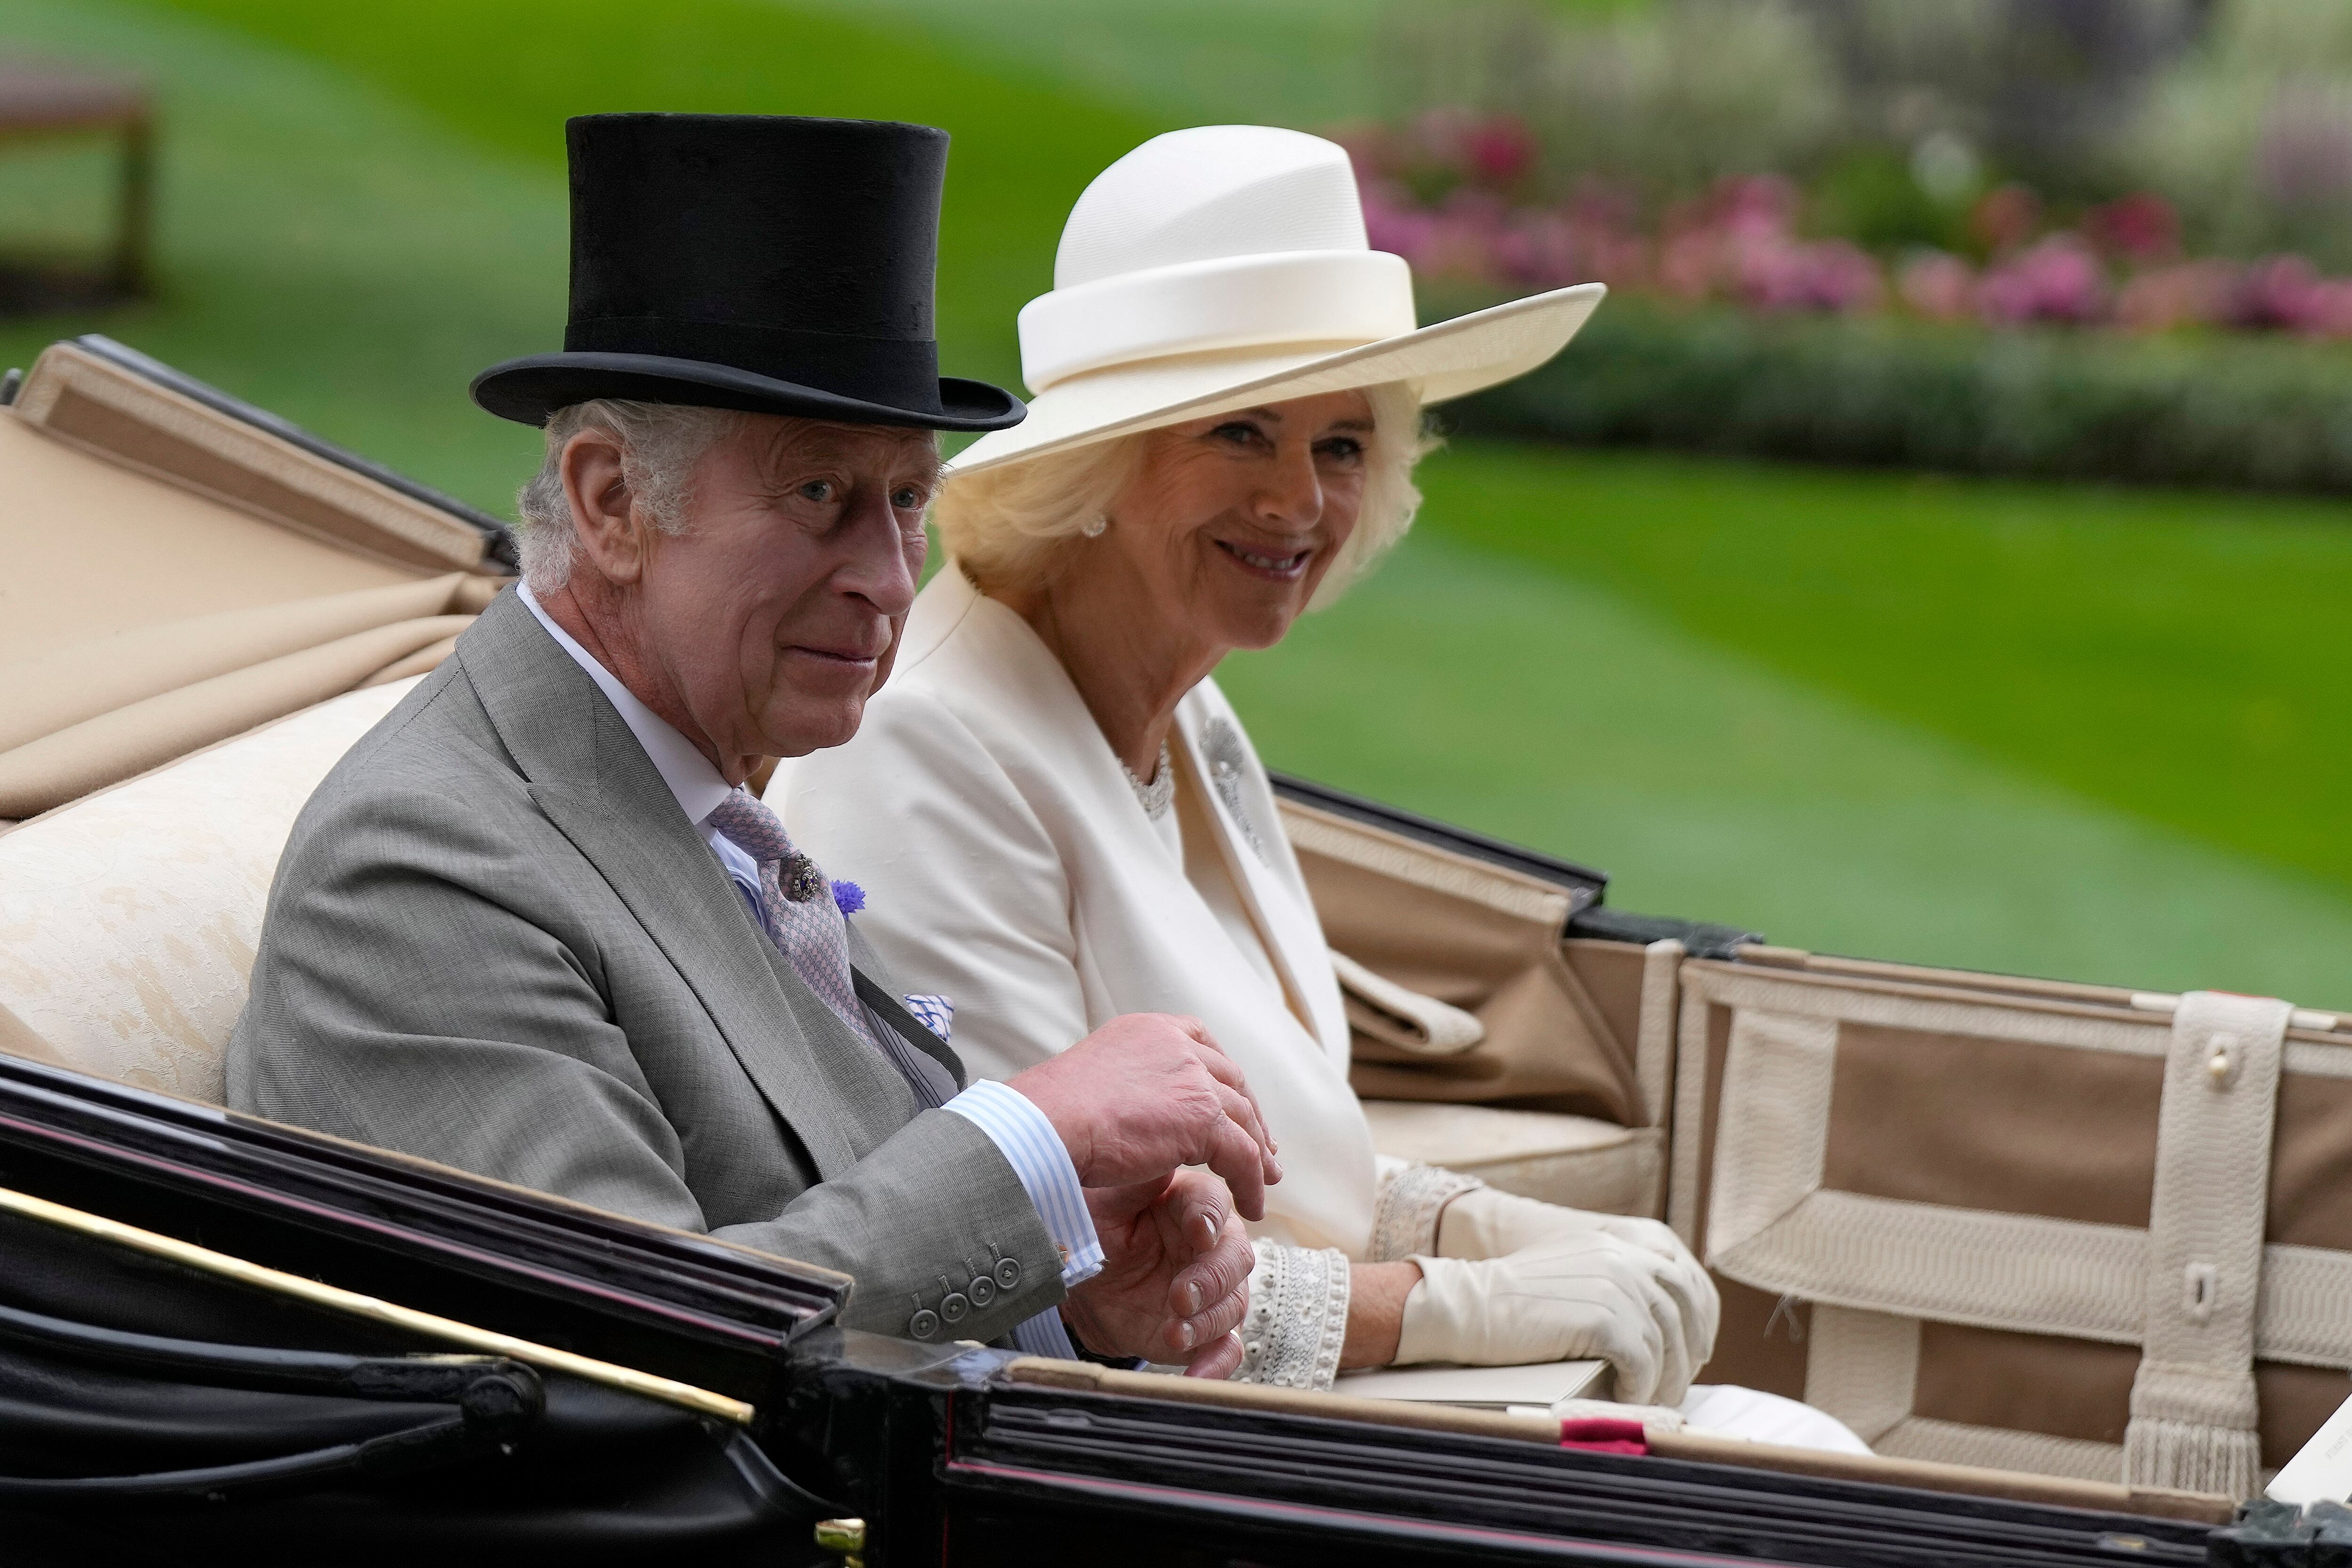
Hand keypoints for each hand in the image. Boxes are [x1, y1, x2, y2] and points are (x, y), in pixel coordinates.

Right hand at [1008, 1013, 1281, 1220]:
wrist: (1046, 1123)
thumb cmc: (1051, 1114)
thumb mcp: (1095, 1080)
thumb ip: (1126, 1085)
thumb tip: (1128, 1111)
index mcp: (1151, 1031)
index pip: (1203, 1043)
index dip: (1224, 1077)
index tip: (1234, 1105)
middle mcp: (1178, 1046)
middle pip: (1231, 1079)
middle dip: (1249, 1115)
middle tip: (1262, 1149)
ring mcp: (1193, 1079)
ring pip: (1242, 1118)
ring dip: (1257, 1153)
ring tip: (1264, 1183)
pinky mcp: (1202, 1117)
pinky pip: (1242, 1154)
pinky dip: (1251, 1183)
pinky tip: (1251, 1207)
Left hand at [1061, 1169, 1252, 1377]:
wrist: (1081, 1277)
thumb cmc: (1095, 1225)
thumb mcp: (1108, 1200)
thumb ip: (1139, 1182)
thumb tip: (1160, 1159)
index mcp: (1189, 1204)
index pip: (1215, 1204)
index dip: (1211, 1218)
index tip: (1198, 1233)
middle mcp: (1209, 1246)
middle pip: (1237, 1257)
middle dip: (1211, 1278)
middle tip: (1179, 1295)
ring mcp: (1210, 1289)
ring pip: (1233, 1303)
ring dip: (1207, 1321)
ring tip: (1175, 1332)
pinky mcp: (1202, 1328)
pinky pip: (1225, 1349)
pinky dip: (1216, 1366)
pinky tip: (1198, 1377)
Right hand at [1394, 1230, 1712, 1405]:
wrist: (1467, 1306)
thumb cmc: (1508, 1302)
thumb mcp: (1569, 1272)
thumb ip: (1609, 1281)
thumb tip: (1650, 1323)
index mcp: (1615, 1245)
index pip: (1682, 1278)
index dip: (1698, 1319)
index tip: (1695, 1351)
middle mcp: (1622, 1259)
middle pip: (1682, 1311)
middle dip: (1687, 1355)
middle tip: (1677, 1389)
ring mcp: (1616, 1287)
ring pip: (1665, 1344)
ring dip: (1662, 1380)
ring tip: (1647, 1403)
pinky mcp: (1604, 1320)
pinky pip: (1642, 1364)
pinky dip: (1639, 1388)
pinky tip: (1623, 1398)